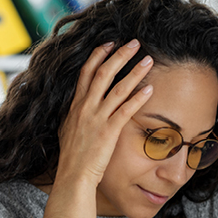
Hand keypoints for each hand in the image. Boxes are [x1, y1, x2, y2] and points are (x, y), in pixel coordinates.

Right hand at [54, 39, 153, 186]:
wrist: (72, 175)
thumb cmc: (72, 158)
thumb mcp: (68, 130)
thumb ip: (74, 116)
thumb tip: (77, 110)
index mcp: (75, 105)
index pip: (86, 72)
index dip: (99, 55)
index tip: (110, 43)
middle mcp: (85, 107)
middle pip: (103, 73)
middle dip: (119, 55)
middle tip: (134, 43)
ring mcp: (97, 118)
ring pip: (117, 88)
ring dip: (134, 72)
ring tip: (148, 60)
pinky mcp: (109, 131)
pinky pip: (126, 110)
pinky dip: (138, 98)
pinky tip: (150, 89)